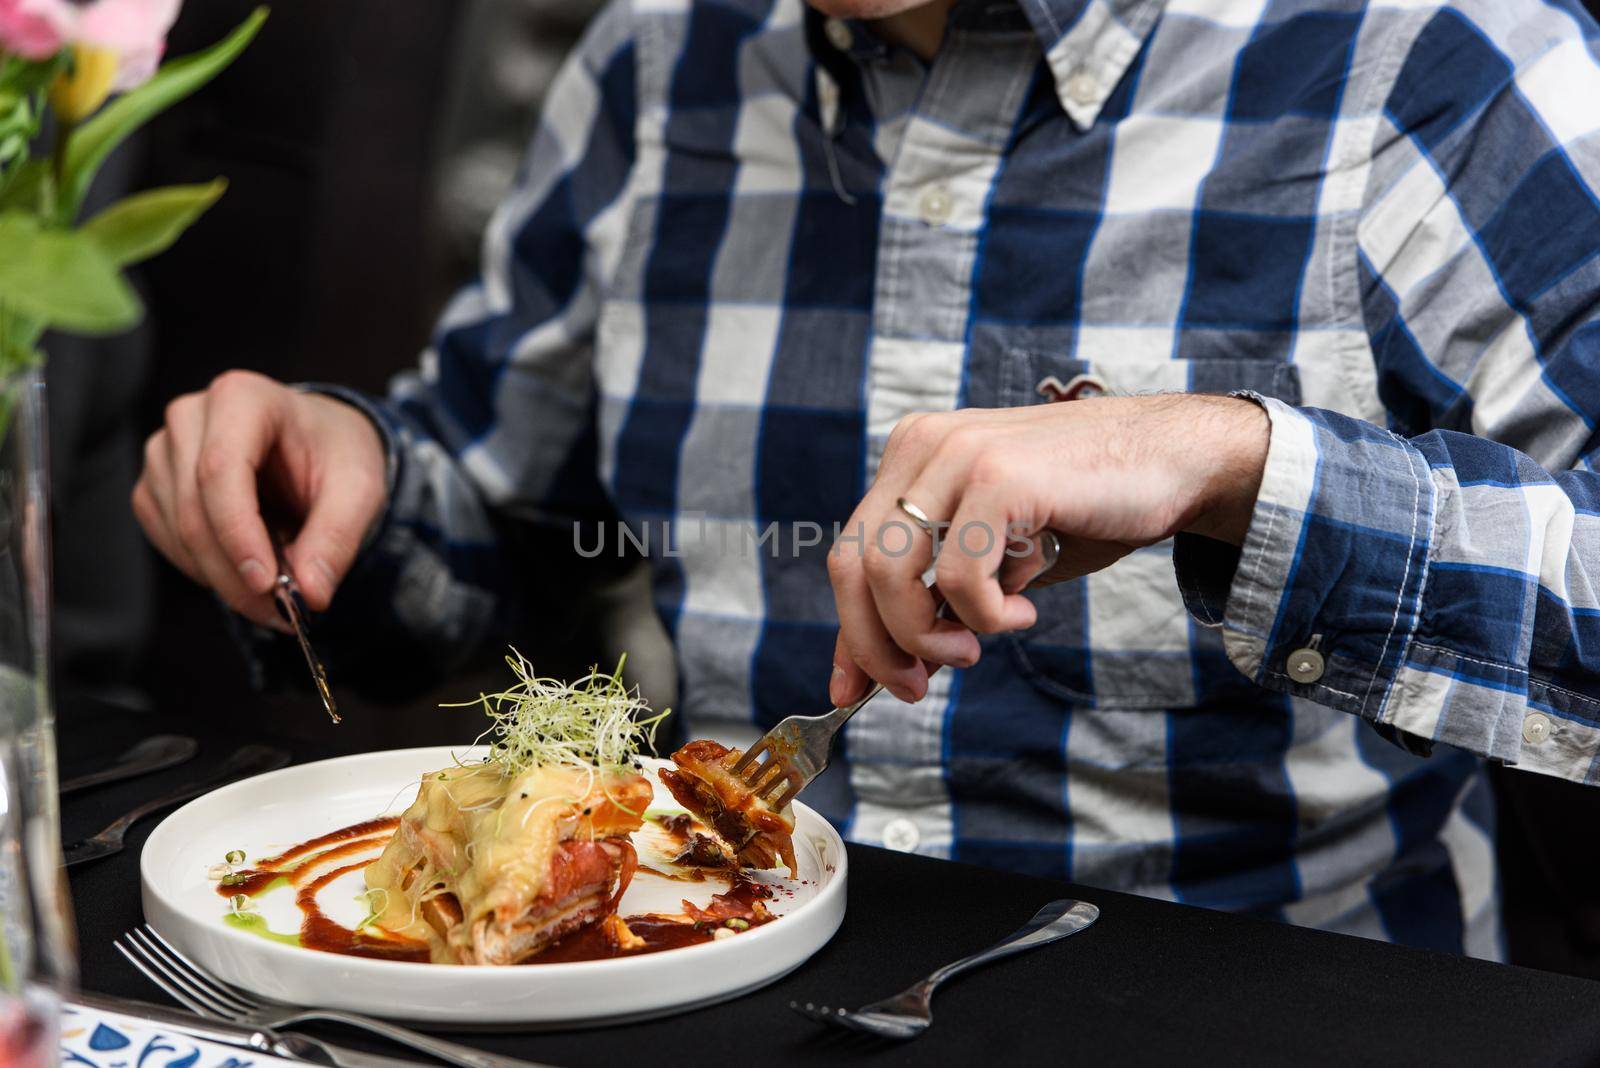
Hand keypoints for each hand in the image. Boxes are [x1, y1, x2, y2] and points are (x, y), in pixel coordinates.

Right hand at [131, 371, 386, 628]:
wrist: (317, 443)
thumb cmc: (336, 454)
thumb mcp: (359, 489)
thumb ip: (338, 538)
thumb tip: (311, 594)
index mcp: (243, 398)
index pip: (221, 470)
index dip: (238, 533)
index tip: (268, 583)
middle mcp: (191, 416)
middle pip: (195, 509)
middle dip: (236, 573)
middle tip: (283, 612)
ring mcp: (164, 450)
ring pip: (179, 532)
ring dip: (225, 577)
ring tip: (279, 591)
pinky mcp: (156, 484)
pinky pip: (169, 541)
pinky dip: (208, 569)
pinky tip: (246, 568)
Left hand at [825, 394, 1268, 704]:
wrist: (1175, 461)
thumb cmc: (1086, 511)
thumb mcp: (994, 559)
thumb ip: (935, 599)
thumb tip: (874, 671)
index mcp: (913, 456)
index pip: (850, 554)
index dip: (850, 630)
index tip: (855, 690)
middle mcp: (924, 445)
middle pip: (855, 567)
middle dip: (881, 645)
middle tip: (921, 685)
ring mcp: (958, 454)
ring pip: (893, 575)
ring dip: (930, 636)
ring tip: (978, 645)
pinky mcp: (1000, 476)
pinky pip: (960, 577)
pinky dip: (987, 614)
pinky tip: (1025, 607)